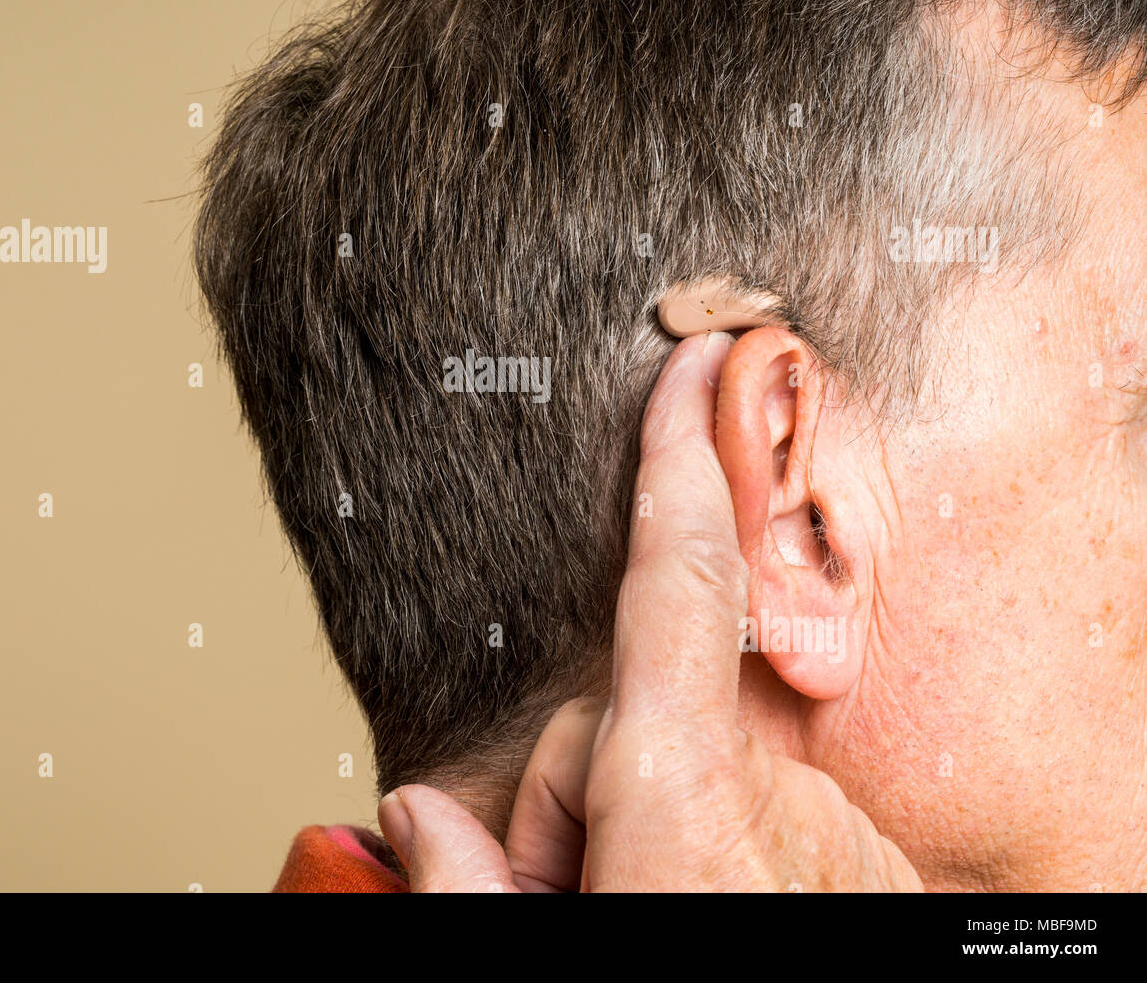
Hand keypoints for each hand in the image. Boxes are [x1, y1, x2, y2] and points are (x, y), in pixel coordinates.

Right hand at [376, 333, 921, 891]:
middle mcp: (775, 792)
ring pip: (703, 765)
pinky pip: (768, 804)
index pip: (678, 578)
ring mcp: (834, 825)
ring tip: (642, 905)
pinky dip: (722, 845)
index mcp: (686, 801)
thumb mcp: (538, 956)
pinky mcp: (871, 860)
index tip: (694, 366)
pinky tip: (707, 903)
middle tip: (573, 884)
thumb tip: (417, 813)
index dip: (679, 457)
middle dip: (587, 779)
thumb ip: (465, 881)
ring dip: (655, 824)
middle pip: (643, 713)